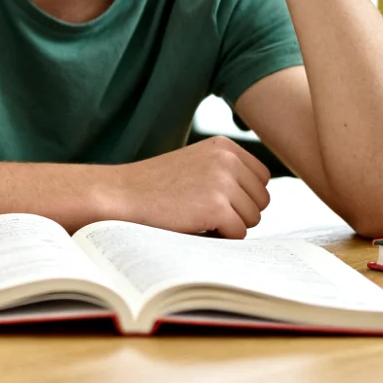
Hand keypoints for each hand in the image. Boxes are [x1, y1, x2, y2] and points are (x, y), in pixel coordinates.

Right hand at [104, 137, 272, 238]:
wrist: (120, 195)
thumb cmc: (154, 187)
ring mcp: (223, 182)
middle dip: (238, 212)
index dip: (241, 196)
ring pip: (252, 218)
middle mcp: (227, 159)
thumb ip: (227, 172)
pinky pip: (237, 234)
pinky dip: (218, 237)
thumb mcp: (195, 165)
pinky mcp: (217, 206)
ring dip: (228, 225)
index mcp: (224, 146)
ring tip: (195, 216)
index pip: (261, 179)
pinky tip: (193, 225)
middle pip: (261, 200)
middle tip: (202, 210)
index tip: (211, 197)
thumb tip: (261, 200)